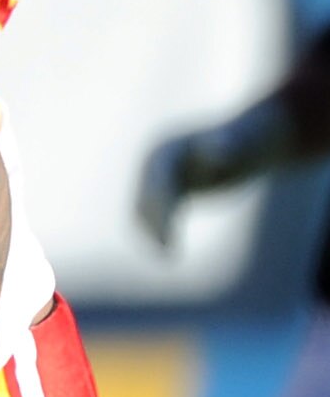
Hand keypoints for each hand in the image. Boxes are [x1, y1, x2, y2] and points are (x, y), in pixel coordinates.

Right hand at [136, 99, 297, 244]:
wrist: (249, 139)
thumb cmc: (245, 141)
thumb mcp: (235, 144)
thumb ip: (223, 146)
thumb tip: (217, 155)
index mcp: (163, 152)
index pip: (156, 184)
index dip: (159, 209)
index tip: (166, 234)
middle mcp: (155, 165)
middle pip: (146, 198)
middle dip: (154, 224)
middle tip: (166, 252)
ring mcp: (162, 177)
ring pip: (147, 209)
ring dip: (153, 232)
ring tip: (168, 256)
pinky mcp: (173, 190)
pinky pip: (160, 214)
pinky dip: (162, 230)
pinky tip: (171, 252)